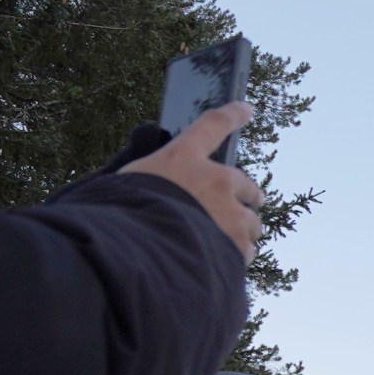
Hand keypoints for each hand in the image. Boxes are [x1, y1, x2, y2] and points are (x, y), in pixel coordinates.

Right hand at [121, 103, 261, 261]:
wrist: (137, 252)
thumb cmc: (122, 215)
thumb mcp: (129, 185)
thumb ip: (151, 183)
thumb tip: (154, 192)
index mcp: (185, 158)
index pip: (212, 125)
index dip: (232, 115)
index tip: (248, 109)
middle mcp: (217, 181)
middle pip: (249, 188)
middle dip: (247, 199)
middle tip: (240, 211)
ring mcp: (231, 214)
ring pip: (251, 225)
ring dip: (241, 234)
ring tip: (219, 246)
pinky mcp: (236, 246)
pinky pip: (244, 254)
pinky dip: (233, 260)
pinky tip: (214, 266)